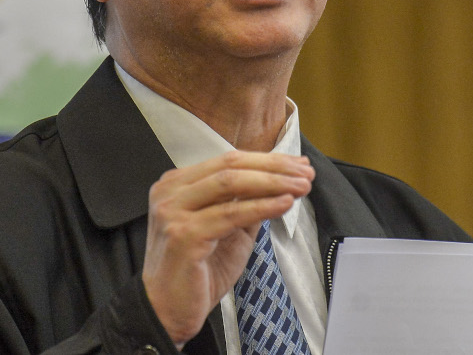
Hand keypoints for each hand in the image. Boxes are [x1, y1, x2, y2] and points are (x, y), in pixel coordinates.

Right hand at [141, 151, 314, 346]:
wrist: (167, 313)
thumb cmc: (196, 273)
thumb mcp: (227, 230)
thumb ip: (246, 204)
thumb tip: (281, 183)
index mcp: (178, 184)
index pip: (229, 160)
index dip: (267, 160)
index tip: (297, 165)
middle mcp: (171, 192)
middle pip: (231, 166)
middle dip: (275, 167)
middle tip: (305, 173)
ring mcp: (174, 211)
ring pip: (231, 183)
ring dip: (273, 183)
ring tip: (301, 186)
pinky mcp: (183, 234)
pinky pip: (231, 214)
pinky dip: (262, 206)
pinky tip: (284, 204)